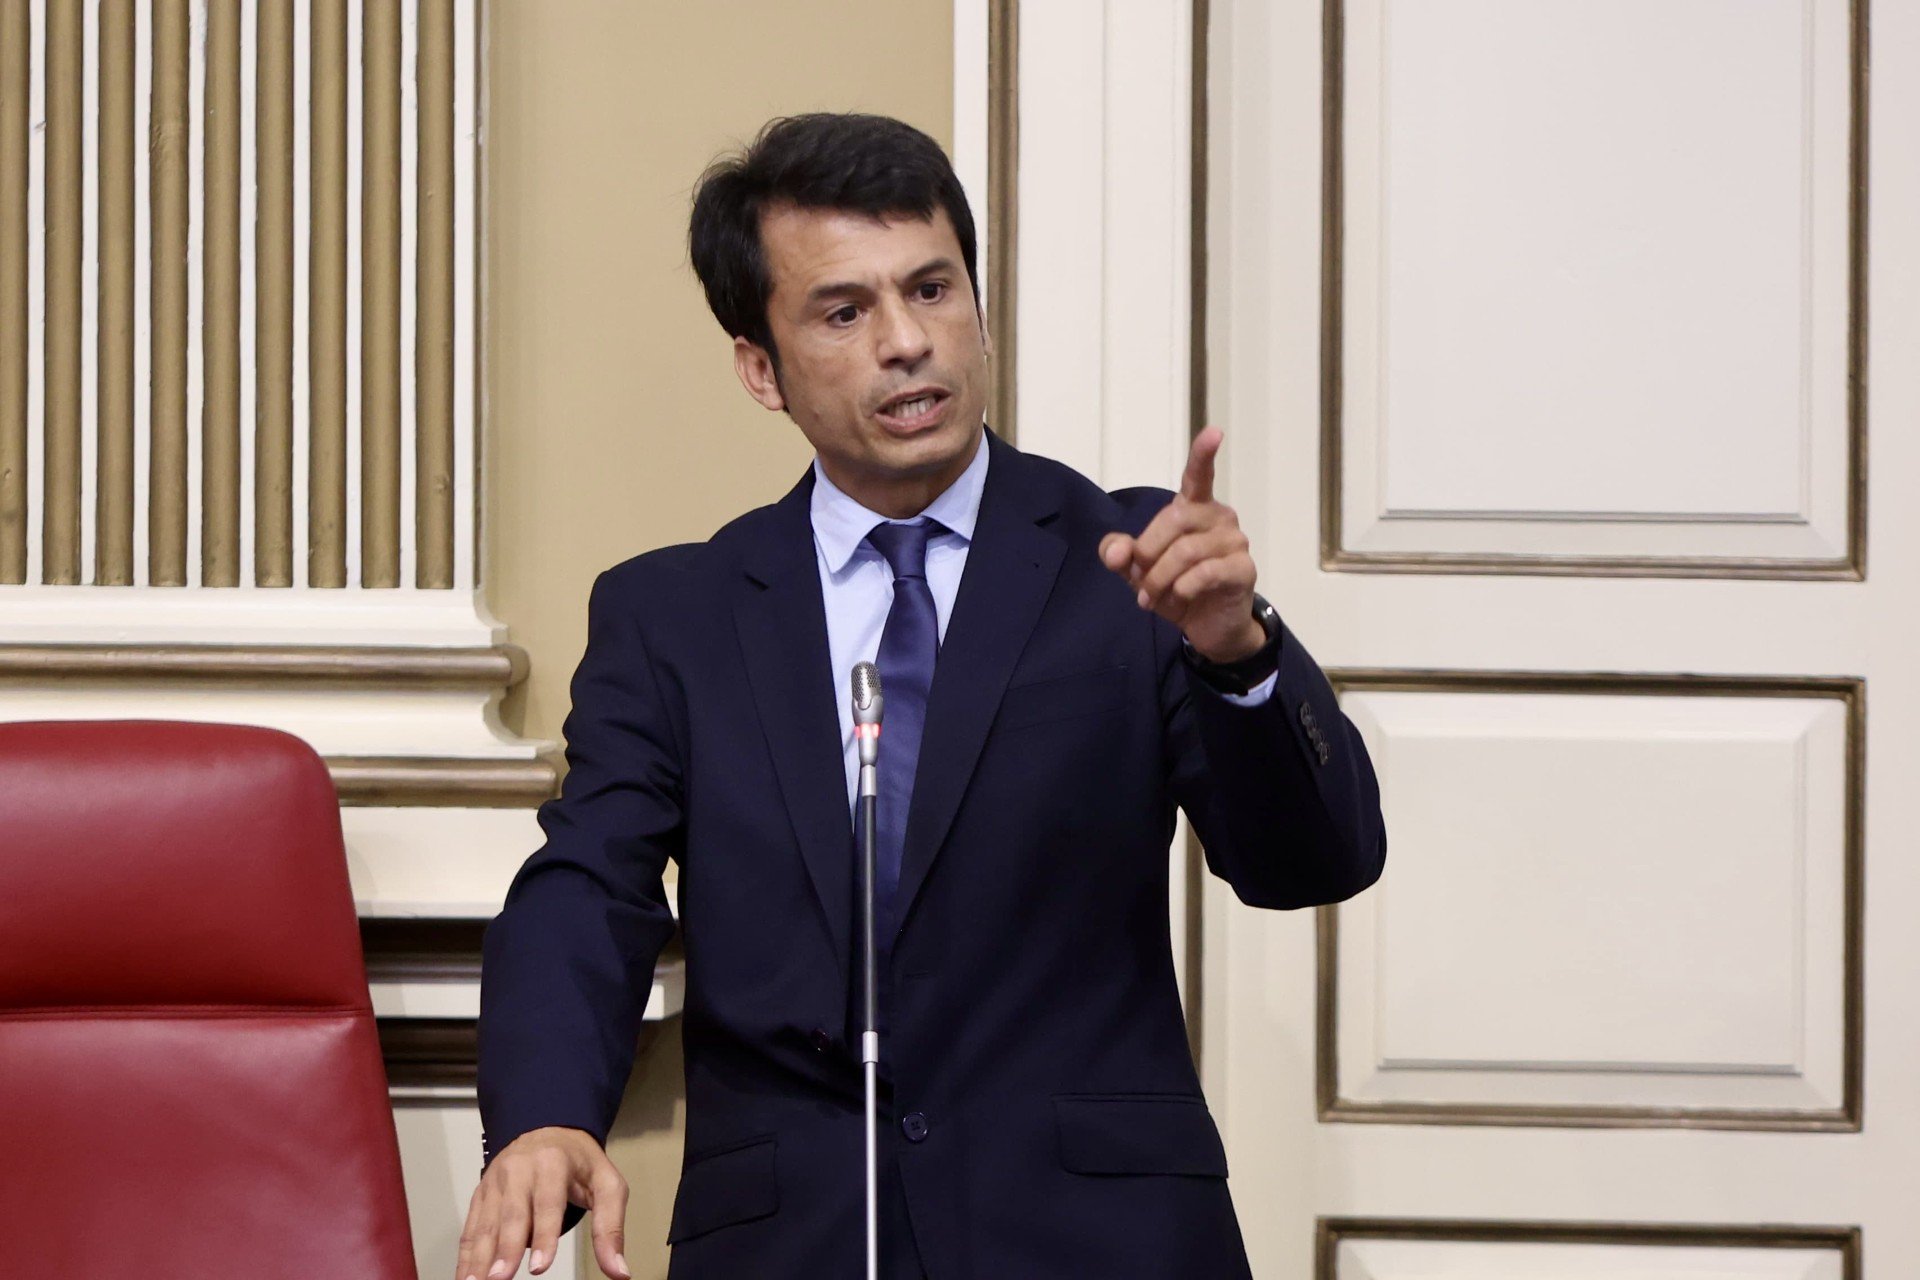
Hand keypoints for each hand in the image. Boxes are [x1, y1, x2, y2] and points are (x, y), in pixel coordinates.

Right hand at [456, 1126, 630, 1279]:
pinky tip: (465, 1277)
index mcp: (553, 1163)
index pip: (548, 1202)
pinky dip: (466, 1255)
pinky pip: (472, 1228)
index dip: (544, 1235)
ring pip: (487, 1223)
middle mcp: (519, 1170)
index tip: (539, 1267)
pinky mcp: (481, 1195)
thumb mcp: (607, 1186)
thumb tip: (619, 1272)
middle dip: (505, 1250)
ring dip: (479, 1257)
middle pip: (512, 1214)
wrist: (547, 1130)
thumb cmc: (580, 1164)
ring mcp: (496, 1182)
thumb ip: (611, 1228)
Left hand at [1098, 426, 1263, 661]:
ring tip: (1151, 599)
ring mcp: (1235, 542)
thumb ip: (1119, 555)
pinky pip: (1205, 572)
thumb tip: (1117, 550)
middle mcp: (1218, 518)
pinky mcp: (1243, 569)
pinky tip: (1179, 600)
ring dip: (1160, 579)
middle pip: (1175, 519)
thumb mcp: (1137, 572)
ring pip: (1186, 551)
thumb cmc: (1176, 588)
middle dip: (1148, 553)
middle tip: (1139, 583)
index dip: (1203, 454)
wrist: (1208, 627)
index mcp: (1194, 509)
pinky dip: (1182, 589)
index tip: (1214, 432)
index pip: (1198, 476)